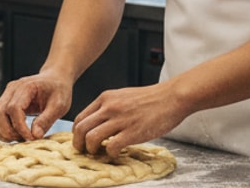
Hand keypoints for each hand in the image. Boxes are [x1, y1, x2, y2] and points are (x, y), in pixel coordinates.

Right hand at [0, 72, 72, 141]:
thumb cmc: (58, 90)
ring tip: (19, 137)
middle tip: (24, 139)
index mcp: (25, 87)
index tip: (31, 138)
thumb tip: (34, 136)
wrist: (54, 79)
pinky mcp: (3, 102)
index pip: (13, 108)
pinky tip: (14, 133)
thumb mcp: (59, 105)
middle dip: (8, 132)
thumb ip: (47, 119)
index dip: (19, 127)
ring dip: (2, 132)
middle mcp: (11, 89)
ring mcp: (5, 95)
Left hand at [71, 83, 188, 156]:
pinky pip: (111, 147)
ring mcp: (120, 119)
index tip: (81, 141)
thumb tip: (99, 123)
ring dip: (92, 150)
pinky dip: (110, 154)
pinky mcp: (132, 132)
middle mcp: (109, 107)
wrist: (172, 97)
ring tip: (99, 153)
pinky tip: (116, 153)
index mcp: (106, 98)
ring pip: (91, 138)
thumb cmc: (151, 98)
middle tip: (84, 151)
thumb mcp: (124, 96)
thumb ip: (109, 107)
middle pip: (81, 129)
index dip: (77, 133)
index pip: (80, 118)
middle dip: (78, 144)